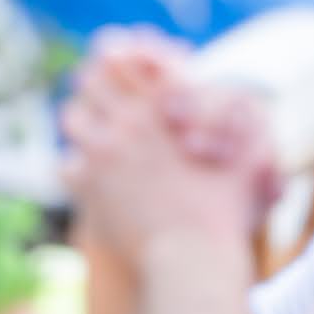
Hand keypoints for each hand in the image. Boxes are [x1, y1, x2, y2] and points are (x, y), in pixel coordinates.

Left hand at [61, 56, 271, 257]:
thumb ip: (243, 123)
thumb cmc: (228, 213)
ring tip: (89, 135)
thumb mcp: (247, 159)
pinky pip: (66, 164)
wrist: (196, 259)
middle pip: (92, 79)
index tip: (113, 59)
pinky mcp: (88, 181)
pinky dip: (75, 170)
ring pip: (72, 116)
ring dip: (81, 123)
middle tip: (93, 91)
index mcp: (167, 101)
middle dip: (92, 85)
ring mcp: (106, 147)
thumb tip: (245, 104)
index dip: (117, 55)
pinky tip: (88, 179)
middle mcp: (132, 118)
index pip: (126, 55)